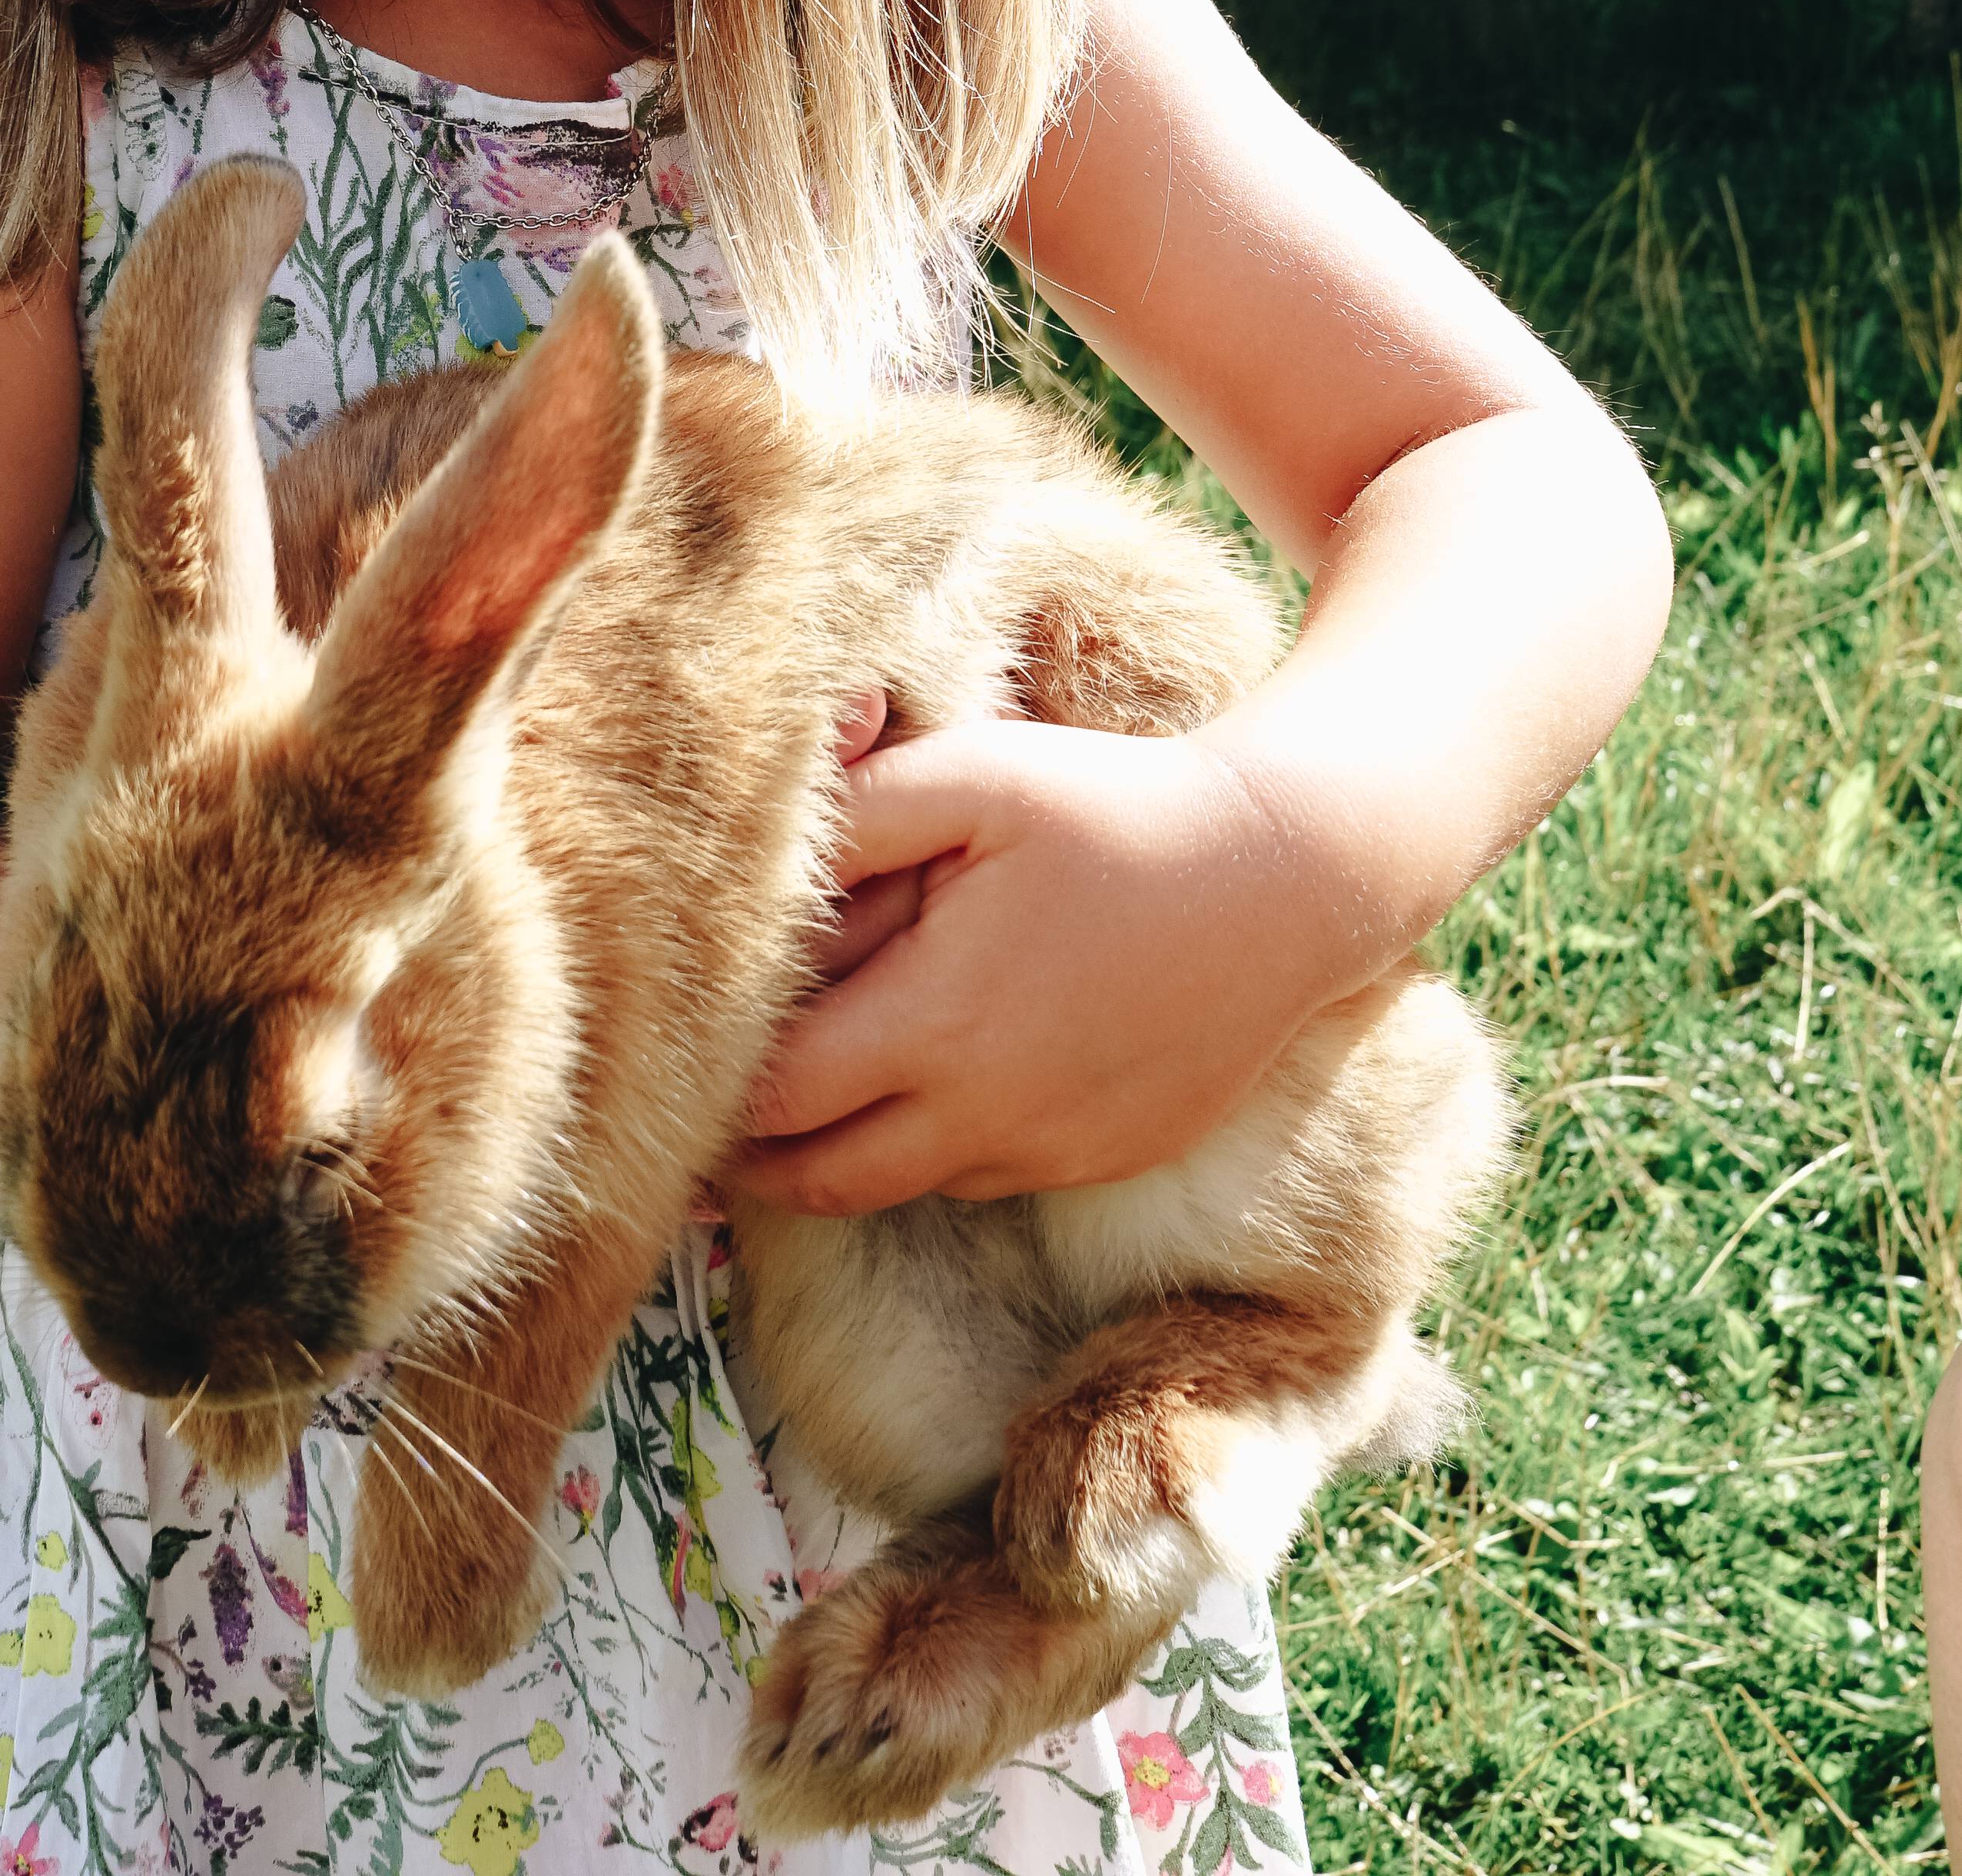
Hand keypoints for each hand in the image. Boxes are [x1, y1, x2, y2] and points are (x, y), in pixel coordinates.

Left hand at [726, 714, 1354, 1213]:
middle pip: (815, 1177)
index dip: (709, 1084)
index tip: (671, 1056)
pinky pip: (979, 1173)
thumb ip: (848, 817)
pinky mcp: (1101, 1159)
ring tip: (802, 1082)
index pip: (773, 1099)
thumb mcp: (971, 778)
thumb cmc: (1118, 809)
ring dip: (838, 1147)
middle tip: (700, 1106)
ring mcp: (1050, 1151)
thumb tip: (746, 863)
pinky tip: (921, 1071)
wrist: (1291, 878)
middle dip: (748, 1150)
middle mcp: (986, 1117)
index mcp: (936, 1027)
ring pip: (895, 1184)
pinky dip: (929, 1142)